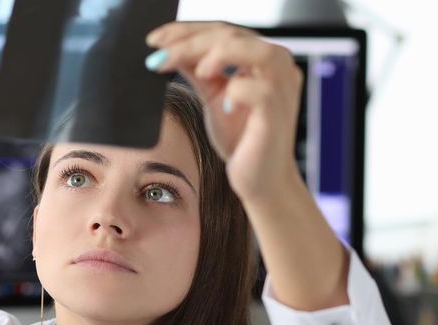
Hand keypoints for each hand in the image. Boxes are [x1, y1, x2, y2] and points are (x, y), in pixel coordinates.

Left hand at [145, 22, 303, 200]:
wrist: (260, 181)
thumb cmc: (242, 139)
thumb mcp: (214, 96)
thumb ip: (198, 70)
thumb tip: (168, 48)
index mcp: (263, 58)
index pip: (224, 30)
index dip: (187, 31)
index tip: (155, 40)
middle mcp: (278, 67)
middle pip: (232, 35)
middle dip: (189, 42)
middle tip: (157, 54)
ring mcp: (282, 89)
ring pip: (251, 50)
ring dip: (215, 54)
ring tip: (196, 71)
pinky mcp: (277, 113)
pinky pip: (257, 90)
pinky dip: (236, 92)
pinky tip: (226, 107)